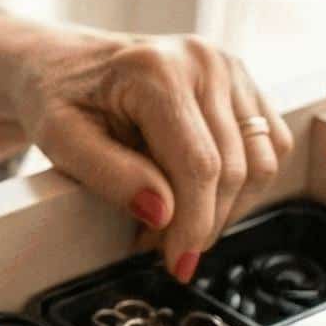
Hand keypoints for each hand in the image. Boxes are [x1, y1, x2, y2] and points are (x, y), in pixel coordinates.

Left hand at [0, 15, 295, 279]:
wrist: (61, 62)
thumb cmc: (55, 98)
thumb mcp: (59, 139)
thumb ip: (110, 175)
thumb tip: (164, 213)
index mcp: (156, 69)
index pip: (198, 164)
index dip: (193, 224)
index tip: (175, 264)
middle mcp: (202, 61)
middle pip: (235, 168)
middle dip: (204, 223)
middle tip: (162, 249)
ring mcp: (229, 66)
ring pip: (262, 162)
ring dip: (227, 208)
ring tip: (175, 223)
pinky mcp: (243, 81)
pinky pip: (270, 146)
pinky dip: (243, 183)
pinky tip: (197, 194)